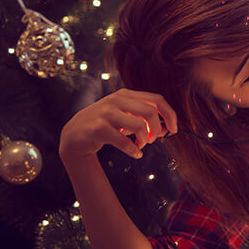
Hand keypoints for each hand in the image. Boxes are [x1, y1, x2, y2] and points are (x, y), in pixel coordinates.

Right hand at [59, 89, 177, 161]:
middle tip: (153, 140)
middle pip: (150, 112)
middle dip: (157, 130)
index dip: (170, 114)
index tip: (174, 129)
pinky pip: (125, 142)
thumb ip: (144, 117)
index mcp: (126, 94)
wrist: (74, 134)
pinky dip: (134, 150)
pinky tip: (135, 154)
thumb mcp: (125, 116)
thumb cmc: (106, 124)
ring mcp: (106, 113)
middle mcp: (116, 100)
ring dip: (145, 141)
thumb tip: (168, 127)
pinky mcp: (98, 128)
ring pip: (139, 126)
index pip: (157, 99)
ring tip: (141, 146)